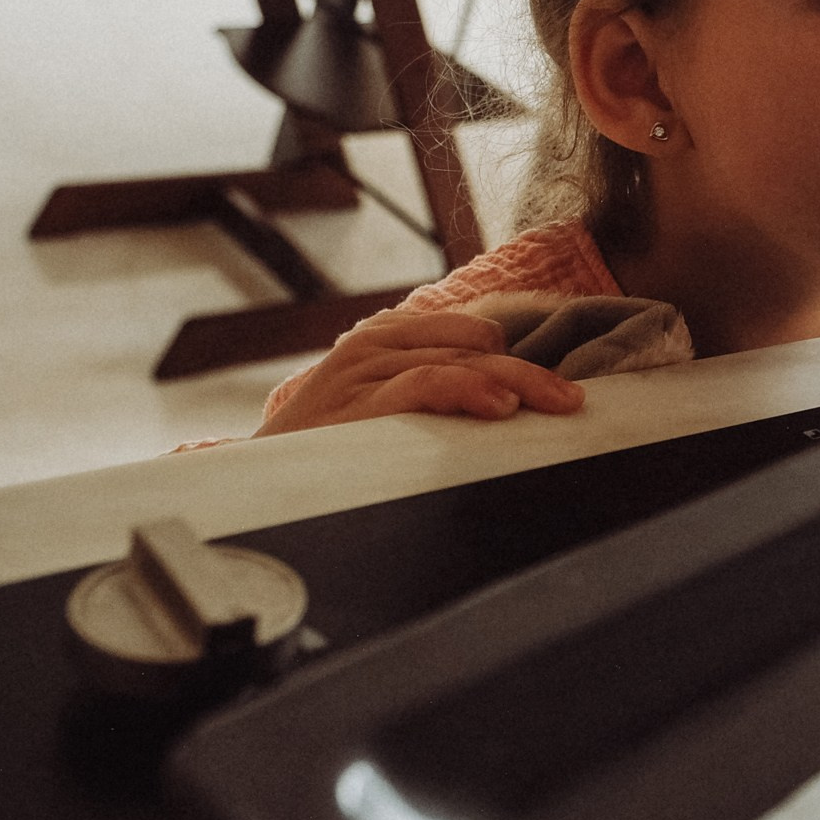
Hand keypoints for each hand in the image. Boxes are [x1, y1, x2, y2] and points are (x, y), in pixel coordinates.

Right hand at [253, 308, 585, 435]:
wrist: (247, 485)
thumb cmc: (320, 452)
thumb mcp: (374, 409)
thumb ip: (426, 394)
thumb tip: (506, 403)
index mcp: (383, 339)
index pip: (466, 334)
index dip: (514, 357)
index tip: (555, 388)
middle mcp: (374, 346)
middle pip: (472, 349)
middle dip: (528, 374)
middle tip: (572, 402)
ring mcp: (362, 372)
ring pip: (457, 362)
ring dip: (512, 381)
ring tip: (552, 402)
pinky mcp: (354, 404)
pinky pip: (423, 384)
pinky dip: (467, 388)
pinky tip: (499, 405)